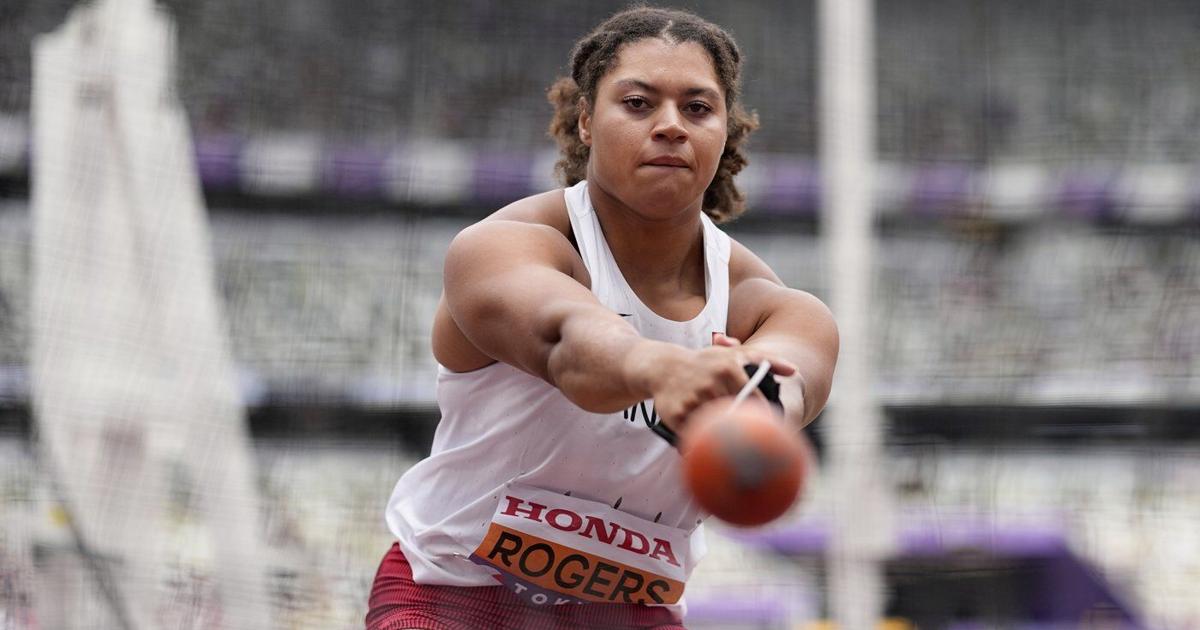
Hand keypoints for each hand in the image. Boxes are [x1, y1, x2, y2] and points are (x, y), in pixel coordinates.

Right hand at [627, 336, 796, 434]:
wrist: (664, 367)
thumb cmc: (707, 363)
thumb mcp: (735, 355)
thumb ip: (767, 361)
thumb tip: (795, 370)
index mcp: (728, 369)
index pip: (754, 402)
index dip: (762, 418)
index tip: (769, 430)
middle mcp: (710, 384)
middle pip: (735, 417)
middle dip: (743, 431)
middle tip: (755, 447)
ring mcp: (691, 400)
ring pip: (715, 428)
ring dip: (722, 438)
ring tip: (733, 451)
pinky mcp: (675, 414)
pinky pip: (693, 436)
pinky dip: (700, 441)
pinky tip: (706, 447)